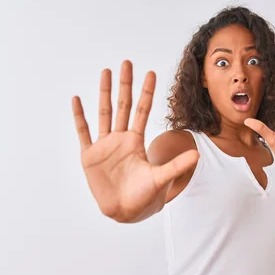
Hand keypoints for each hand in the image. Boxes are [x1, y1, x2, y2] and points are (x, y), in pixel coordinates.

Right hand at [72, 60, 198, 221]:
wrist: (125, 211)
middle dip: (125, 84)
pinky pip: (84, 132)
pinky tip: (77, 99)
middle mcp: (120, 139)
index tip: (151, 73)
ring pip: (104, 113)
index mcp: (136, 141)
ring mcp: (104, 146)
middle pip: (123, 106)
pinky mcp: (90, 156)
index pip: (142, 111)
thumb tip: (197, 154)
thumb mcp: (161, 179)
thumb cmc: (144, 196)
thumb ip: (176, 165)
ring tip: (105, 72)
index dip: (146, 93)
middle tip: (126, 63)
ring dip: (104, 93)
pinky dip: (79, 116)